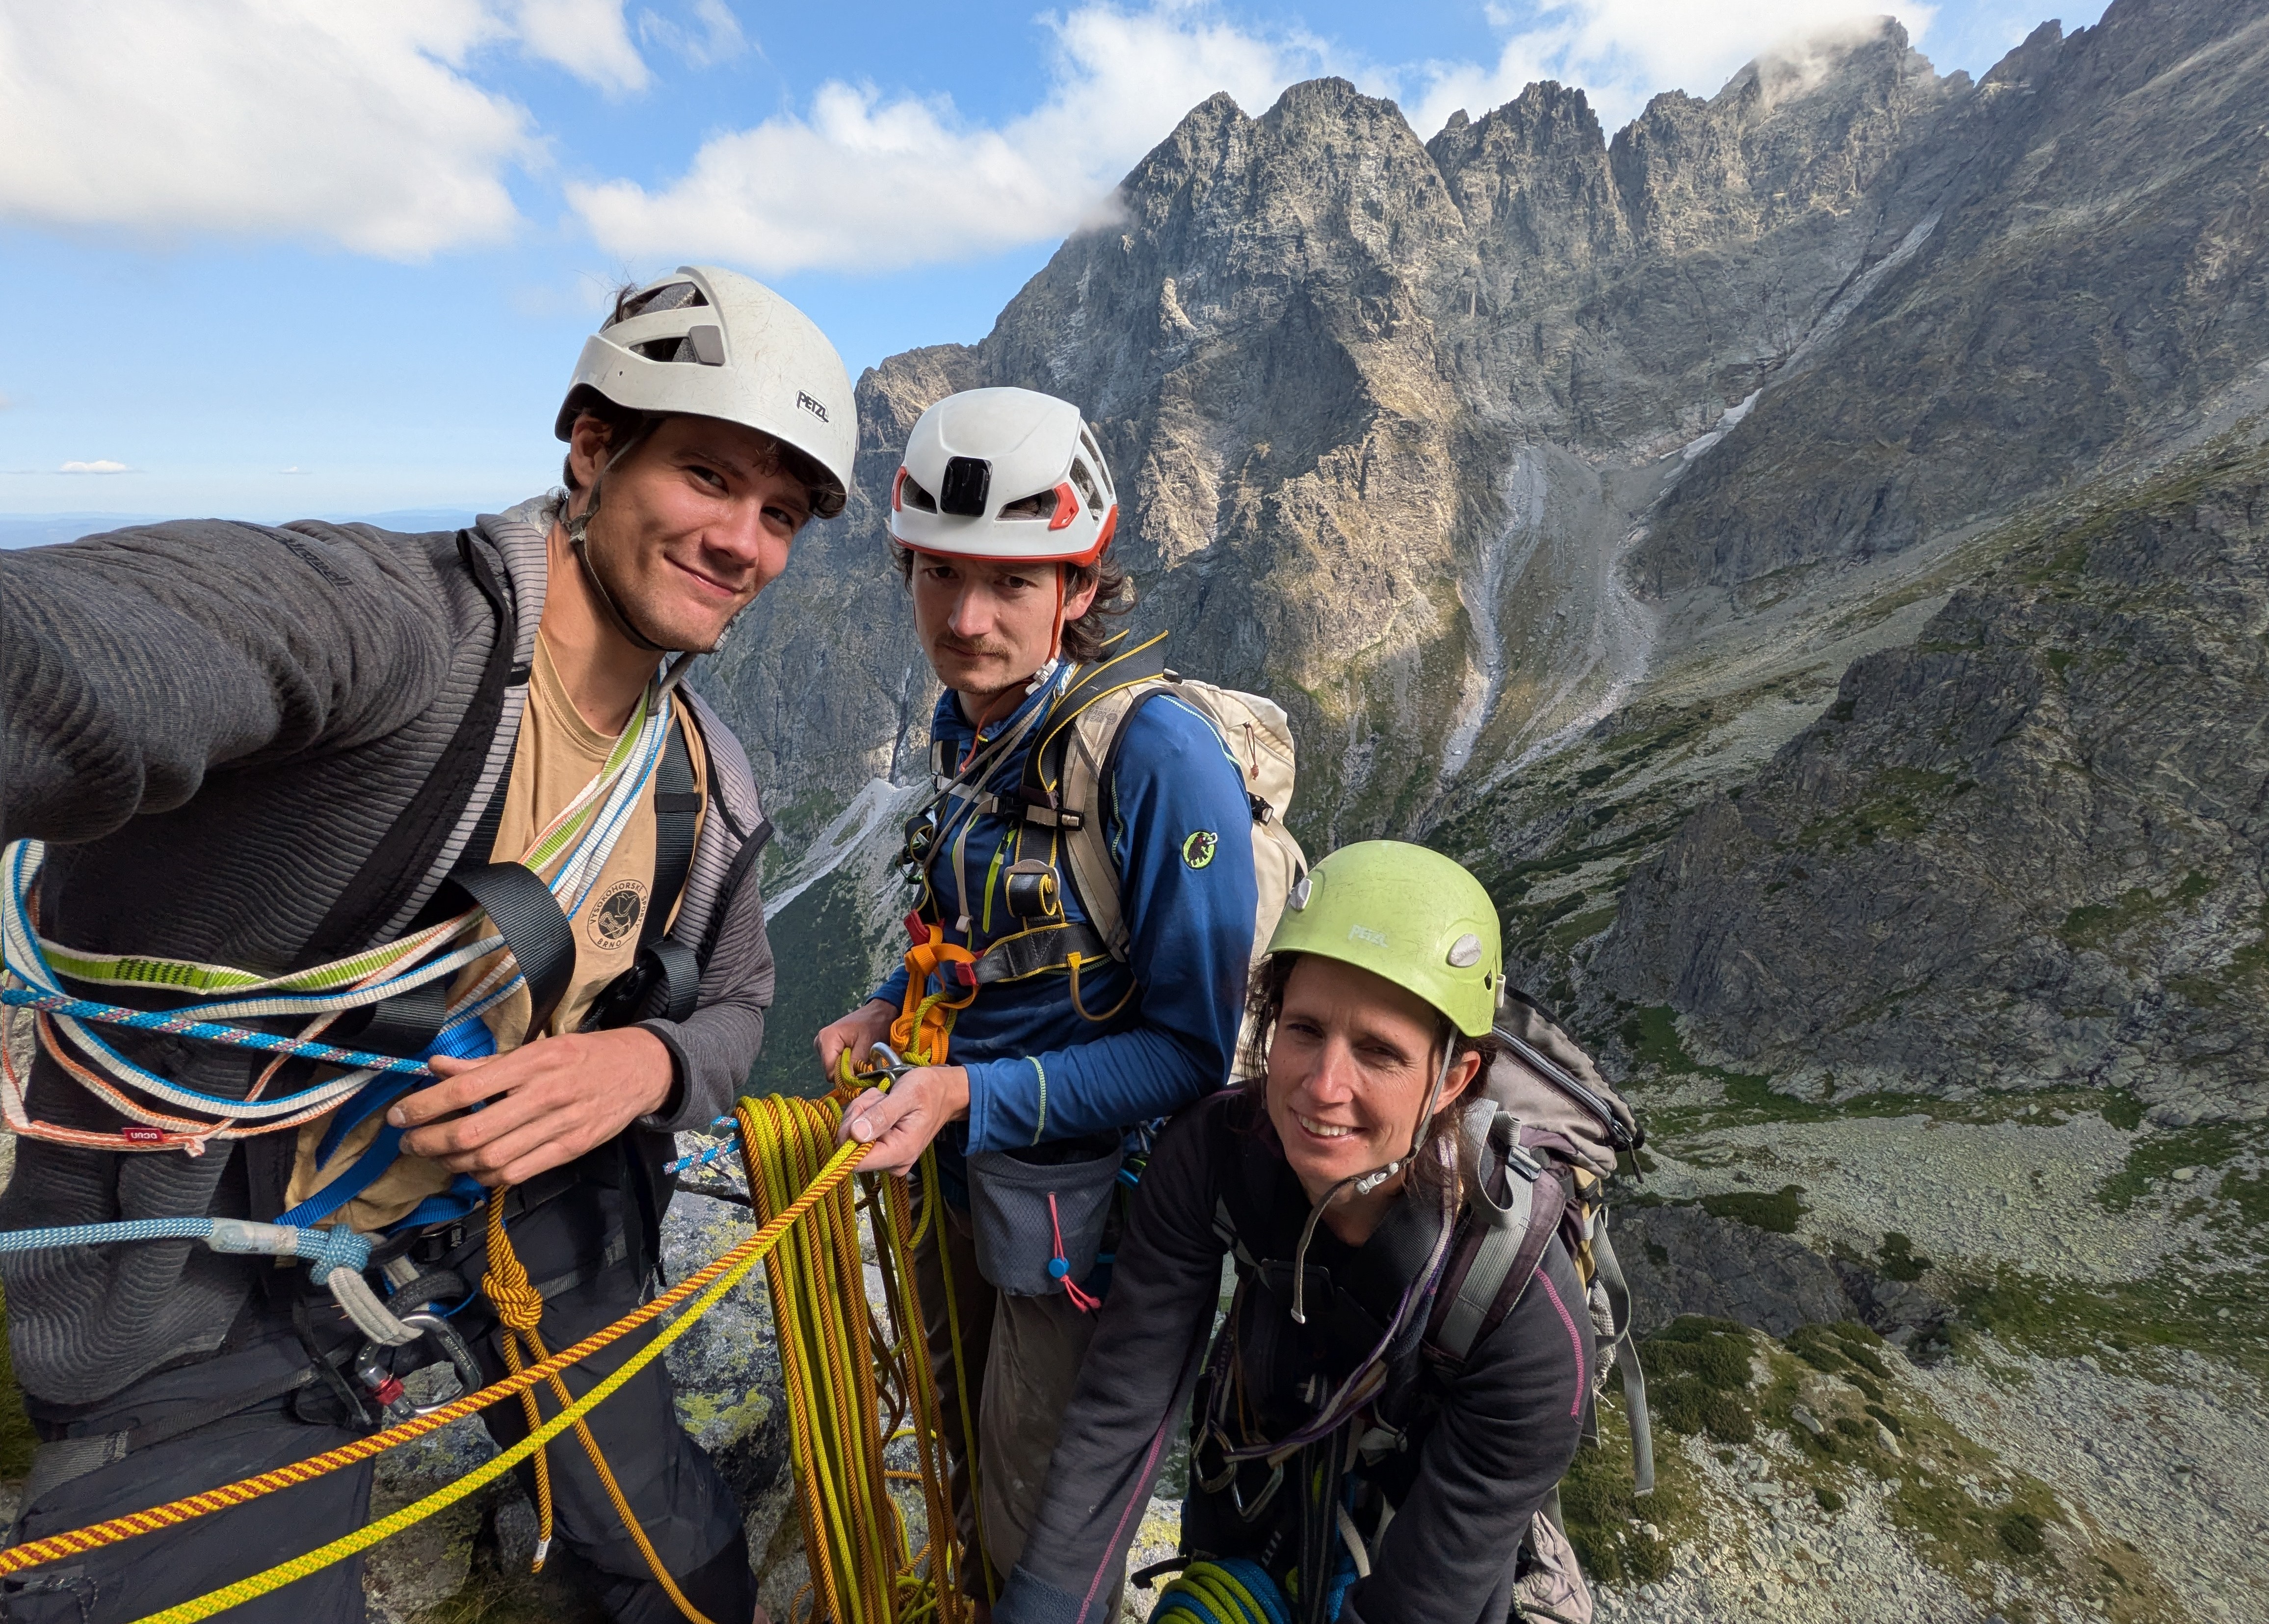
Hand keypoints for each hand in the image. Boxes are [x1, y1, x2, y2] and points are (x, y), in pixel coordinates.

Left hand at [388, 1028, 674, 1185]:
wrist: (640, 1069)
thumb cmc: (583, 1055)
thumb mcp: (536, 1048)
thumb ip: (485, 1064)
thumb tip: (437, 1066)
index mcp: (532, 1062)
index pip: (466, 1089)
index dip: (425, 1106)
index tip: (400, 1115)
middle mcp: (544, 1094)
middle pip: (473, 1130)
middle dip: (431, 1141)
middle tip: (410, 1142)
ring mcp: (560, 1125)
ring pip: (491, 1157)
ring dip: (453, 1162)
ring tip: (437, 1154)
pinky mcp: (572, 1149)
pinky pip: (517, 1172)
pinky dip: (486, 1176)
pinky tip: (473, 1167)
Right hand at [815, 998, 897, 1087]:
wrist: (878, 1012)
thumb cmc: (874, 1025)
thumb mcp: (867, 1045)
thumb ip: (855, 1063)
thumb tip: (848, 1083)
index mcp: (827, 1038)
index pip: (829, 1071)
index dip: (844, 1077)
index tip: (860, 1075)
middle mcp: (819, 1042)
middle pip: (830, 1071)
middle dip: (846, 1072)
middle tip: (862, 1062)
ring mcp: (822, 1045)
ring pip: (832, 1069)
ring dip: (847, 1068)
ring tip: (860, 1056)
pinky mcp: (827, 1047)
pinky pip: (834, 1063)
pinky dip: (846, 1063)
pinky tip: (855, 1055)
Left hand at [837, 1065, 968, 1175]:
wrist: (942, 1092)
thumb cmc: (928, 1091)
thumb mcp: (906, 1095)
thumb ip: (882, 1115)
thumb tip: (855, 1135)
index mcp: (900, 1152)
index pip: (856, 1162)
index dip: (848, 1136)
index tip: (862, 1111)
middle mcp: (892, 1162)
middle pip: (851, 1146)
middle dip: (858, 1116)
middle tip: (879, 1099)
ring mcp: (886, 1158)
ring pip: (851, 1137)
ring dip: (862, 1111)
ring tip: (884, 1100)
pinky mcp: (881, 1151)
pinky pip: (857, 1134)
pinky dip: (864, 1114)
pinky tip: (882, 1105)